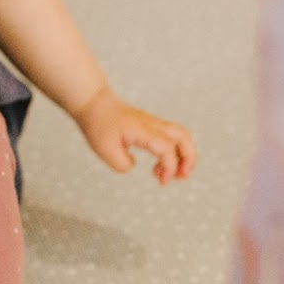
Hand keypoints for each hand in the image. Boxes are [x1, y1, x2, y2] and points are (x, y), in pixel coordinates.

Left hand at [75, 85, 195, 184]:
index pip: (166, 148)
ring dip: (183, 156)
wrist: (93, 103)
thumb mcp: (104, 150)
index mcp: (142, 130)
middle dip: (189, 158)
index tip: (161, 180)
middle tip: (183, 176)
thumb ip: (122, 164)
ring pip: (180, 136)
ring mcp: (152, 124)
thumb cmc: (98, 125)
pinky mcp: (150, 127)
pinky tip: (158, 169)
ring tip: (173, 177)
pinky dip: (172, 154)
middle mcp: (151, 125)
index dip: (169, 167)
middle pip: (183, 136)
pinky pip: (170, 139)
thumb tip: (134, 165)